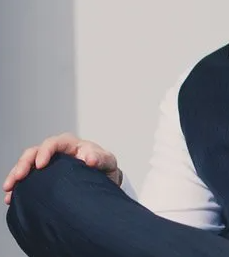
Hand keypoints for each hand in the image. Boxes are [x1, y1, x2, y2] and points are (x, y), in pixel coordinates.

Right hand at [3, 132, 121, 204]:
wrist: (104, 179)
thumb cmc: (104, 166)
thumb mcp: (107, 161)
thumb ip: (100, 158)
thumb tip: (90, 159)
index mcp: (71, 145)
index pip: (55, 143)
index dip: (45, 151)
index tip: (41, 165)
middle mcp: (57, 152)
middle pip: (35, 151)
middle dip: (24, 162)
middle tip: (19, 177)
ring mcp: (49, 164)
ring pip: (27, 164)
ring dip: (16, 175)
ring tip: (9, 189)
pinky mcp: (44, 177)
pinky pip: (27, 178)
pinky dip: (18, 187)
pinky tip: (11, 198)